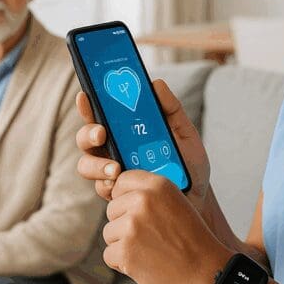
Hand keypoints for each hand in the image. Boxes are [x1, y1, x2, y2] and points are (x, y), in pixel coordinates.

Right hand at [75, 79, 211, 210]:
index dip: (88, 105)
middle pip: (86, 137)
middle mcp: (113, 149)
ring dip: (96, 164)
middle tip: (102, 133)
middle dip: (88, 133)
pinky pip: (101, 188)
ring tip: (116, 168)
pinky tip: (119, 184)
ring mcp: (112, 172)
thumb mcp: (185, 133)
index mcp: (125, 130)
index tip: (85, 95)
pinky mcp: (116, 194)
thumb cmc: (188, 164)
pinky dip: (107, 184)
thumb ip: (171, 109)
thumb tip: (155, 84)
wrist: (198, 199)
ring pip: (87, 164)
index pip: (101, 114)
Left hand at [101, 170, 232, 283]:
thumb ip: (152, 196)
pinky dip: (123, 264)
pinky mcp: (125, 250)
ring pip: (109, 233)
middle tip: (151, 238)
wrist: (206, 275)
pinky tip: (145, 264)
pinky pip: (109, 255)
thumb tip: (122, 196)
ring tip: (151, 251)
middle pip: (112, 209)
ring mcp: (132, 225)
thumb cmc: (193, 243)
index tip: (136, 212)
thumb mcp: (177, 205)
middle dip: (124, 225)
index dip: (125, 198)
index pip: (122, 181)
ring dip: (124, 245)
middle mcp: (142, 200)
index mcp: (158, 185)